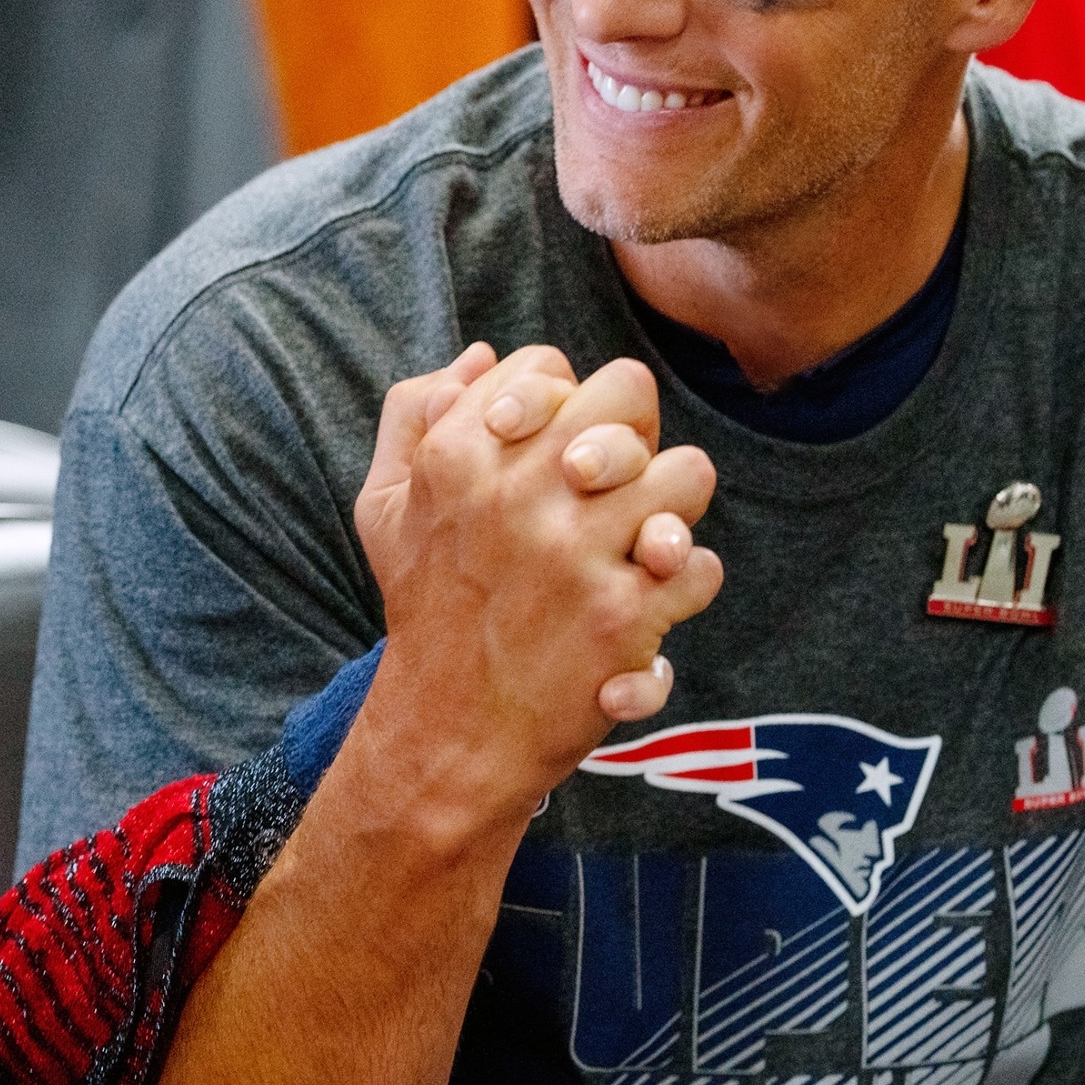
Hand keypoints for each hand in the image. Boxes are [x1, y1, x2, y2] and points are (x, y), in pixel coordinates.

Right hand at [353, 342, 720, 806]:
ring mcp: (574, 551)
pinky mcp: (621, 616)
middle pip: (629, 393)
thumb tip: (481, 355)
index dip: (565, 402)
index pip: (549, 366)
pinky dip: (683, 588)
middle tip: (612, 487)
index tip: (554, 451)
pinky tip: (645, 604)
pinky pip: (701, 565)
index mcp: (457, 452)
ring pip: (687, 473)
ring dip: (671, 509)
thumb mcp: (384, 504)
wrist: (447, 728)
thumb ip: (416, 412)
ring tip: (641, 542)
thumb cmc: (424, 606)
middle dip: (632, 436)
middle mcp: (517, 490)